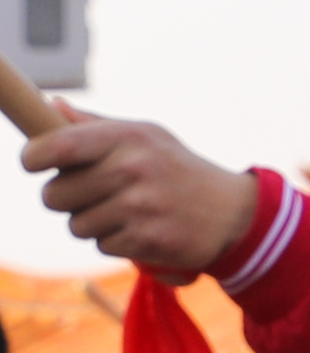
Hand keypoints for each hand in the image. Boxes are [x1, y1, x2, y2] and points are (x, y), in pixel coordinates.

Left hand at [25, 115, 262, 279]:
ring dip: (92, 223)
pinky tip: (141, 228)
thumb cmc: (177, 168)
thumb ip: (94, 125)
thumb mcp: (145, 136)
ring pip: (76, 225)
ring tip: (124, 212)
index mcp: (127, 138)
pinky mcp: (148, 240)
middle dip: (65, 198)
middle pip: (55, 195)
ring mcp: (141, 206)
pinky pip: (102, 245)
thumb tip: (51, 106)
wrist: (233, 212)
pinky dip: (116, 241)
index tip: (34, 163)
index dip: (33, 157)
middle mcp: (133, 169)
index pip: (56, 146)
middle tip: (92, 194)